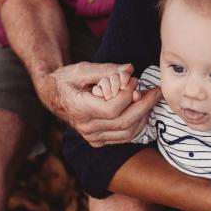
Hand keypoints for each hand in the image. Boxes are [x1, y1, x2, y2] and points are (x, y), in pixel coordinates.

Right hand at [35, 62, 161, 146]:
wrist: (55, 95)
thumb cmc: (68, 79)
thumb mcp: (82, 69)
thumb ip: (107, 70)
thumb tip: (129, 69)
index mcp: (79, 109)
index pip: (111, 109)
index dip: (128, 96)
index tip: (135, 81)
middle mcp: (85, 127)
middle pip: (123, 123)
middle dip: (144, 106)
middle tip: (155, 91)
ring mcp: (91, 136)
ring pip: (126, 133)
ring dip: (143, 116)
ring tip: (151, 99)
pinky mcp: (98, 141)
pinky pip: (123, 137)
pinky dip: (137, 125)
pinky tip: (143, 111)